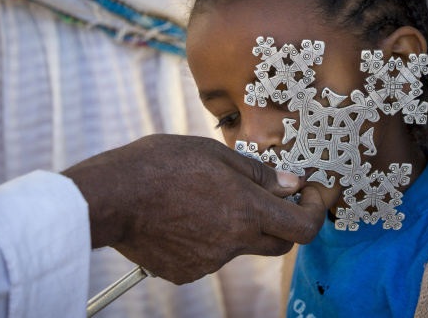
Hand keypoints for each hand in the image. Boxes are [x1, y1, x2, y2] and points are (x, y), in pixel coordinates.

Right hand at [62, 134, 325, 283]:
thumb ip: (258, 174)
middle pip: (279, 243)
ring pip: (241, 247)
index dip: (315, 213)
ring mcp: (210, 261)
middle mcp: (233, 241)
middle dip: (282, 223)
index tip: (310, 197)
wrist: (112, 196)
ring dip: (238, 227)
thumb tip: (292, 186)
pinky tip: (186, 218)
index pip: (303, 227)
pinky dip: (210, 239)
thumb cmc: (161, 164)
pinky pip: (212, 257)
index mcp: (245, 209)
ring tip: (204, 200)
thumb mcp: (214, 155)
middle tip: (265, 199)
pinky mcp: (187, 271)